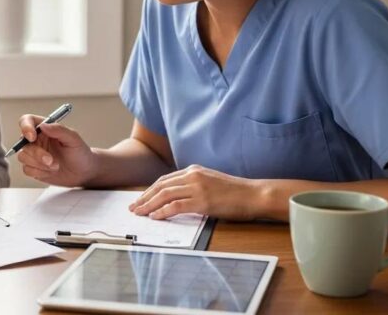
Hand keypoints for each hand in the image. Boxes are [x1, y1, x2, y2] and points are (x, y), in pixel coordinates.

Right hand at [16, 114, 98, 186]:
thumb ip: (59, 130)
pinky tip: (50, 172)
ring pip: (23, 157)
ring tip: (55, 166)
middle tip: (51, 160)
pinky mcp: (33, 167)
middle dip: (37, 153)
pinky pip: (27, 169)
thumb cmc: (80, 153)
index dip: (26, 127)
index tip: (32, 136)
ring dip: (39, 164)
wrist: (84, 172)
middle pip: (23, 142)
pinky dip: (39, 172)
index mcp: (44, 128)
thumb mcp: (74, 139)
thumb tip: (44, 126)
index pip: (27, 121)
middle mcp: (36, 140)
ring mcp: (33, 154)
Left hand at [129, 164, 260, 220]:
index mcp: (194, 170)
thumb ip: (194, 186)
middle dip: (144, 197)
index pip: (165, 180)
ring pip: (164, 195)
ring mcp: (197, 187)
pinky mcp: (202, 201)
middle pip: (160, 186)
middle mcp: (193, 175)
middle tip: (133, 207)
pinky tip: (155, 216)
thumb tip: (177, 198)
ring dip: (148, 205)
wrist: (255, 194)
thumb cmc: (236, 193)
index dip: (150, 190)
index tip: (140, 199)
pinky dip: (162, 211)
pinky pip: (176, 206)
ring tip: (139, 213)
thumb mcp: (211, 182)